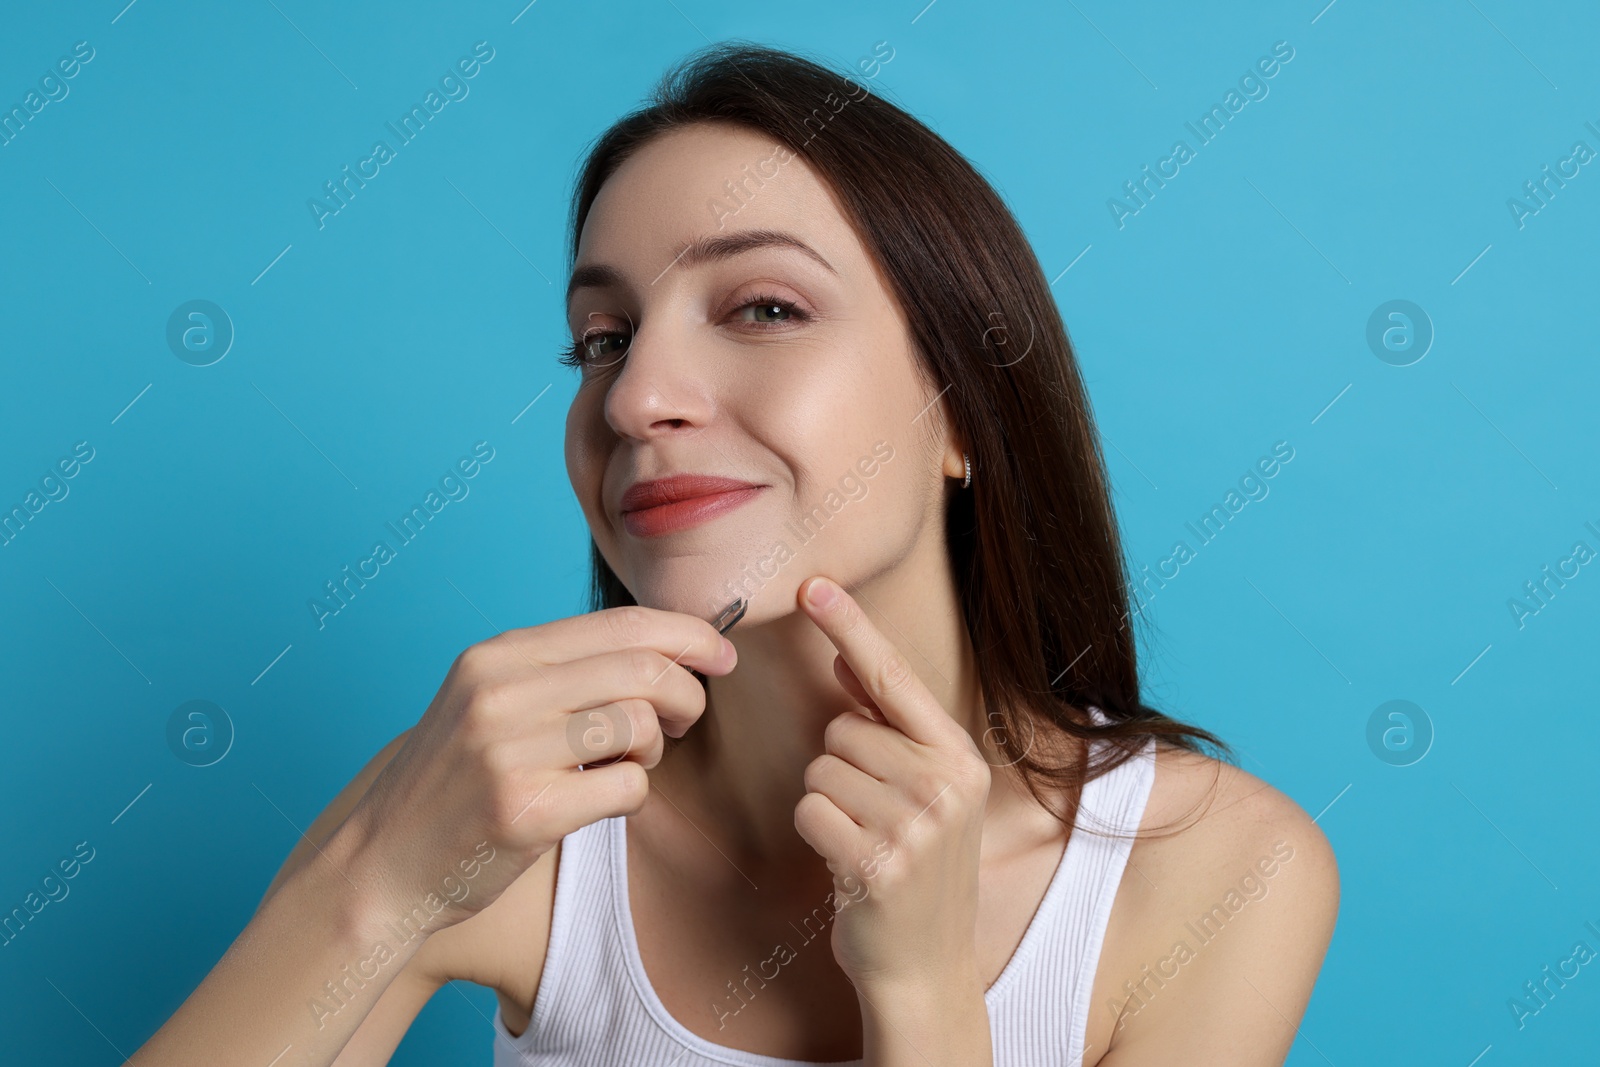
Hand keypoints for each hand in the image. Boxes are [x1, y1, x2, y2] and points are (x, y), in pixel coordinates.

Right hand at [337, 605, 736, 930]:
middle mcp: (502, 692)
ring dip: (654, 748)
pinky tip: (603, 801)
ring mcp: (510, 751)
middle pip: (641, 668)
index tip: (720, 656)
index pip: (621, 623)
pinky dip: (634, 794)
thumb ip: (561, 670)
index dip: (686, 634)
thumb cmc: (454, 782)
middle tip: (682, 722)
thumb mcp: (489, 700)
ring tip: (629, 763)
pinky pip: (628, 787)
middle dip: (685, 693)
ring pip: (638, 724)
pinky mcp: (525, 811)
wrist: (381, 863)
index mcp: (499, 655)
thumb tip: (665, 647)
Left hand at [791, 575, 991, 994]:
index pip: (896, 678)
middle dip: (840, 766)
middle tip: (871, 817)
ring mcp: (916, 824)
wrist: (925, 969)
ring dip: (826, 803)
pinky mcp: (878, 860)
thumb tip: (841, 663)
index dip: (852, 628)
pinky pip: (809, 809)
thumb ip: (888, 729)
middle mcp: (946, 784)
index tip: (813, 585)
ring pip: (820, 767)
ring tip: (863, 841)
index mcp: (961, 758)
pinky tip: (847, 863)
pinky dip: (814, 833)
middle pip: (842, 728)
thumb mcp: (922, 795)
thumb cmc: (915, 872)